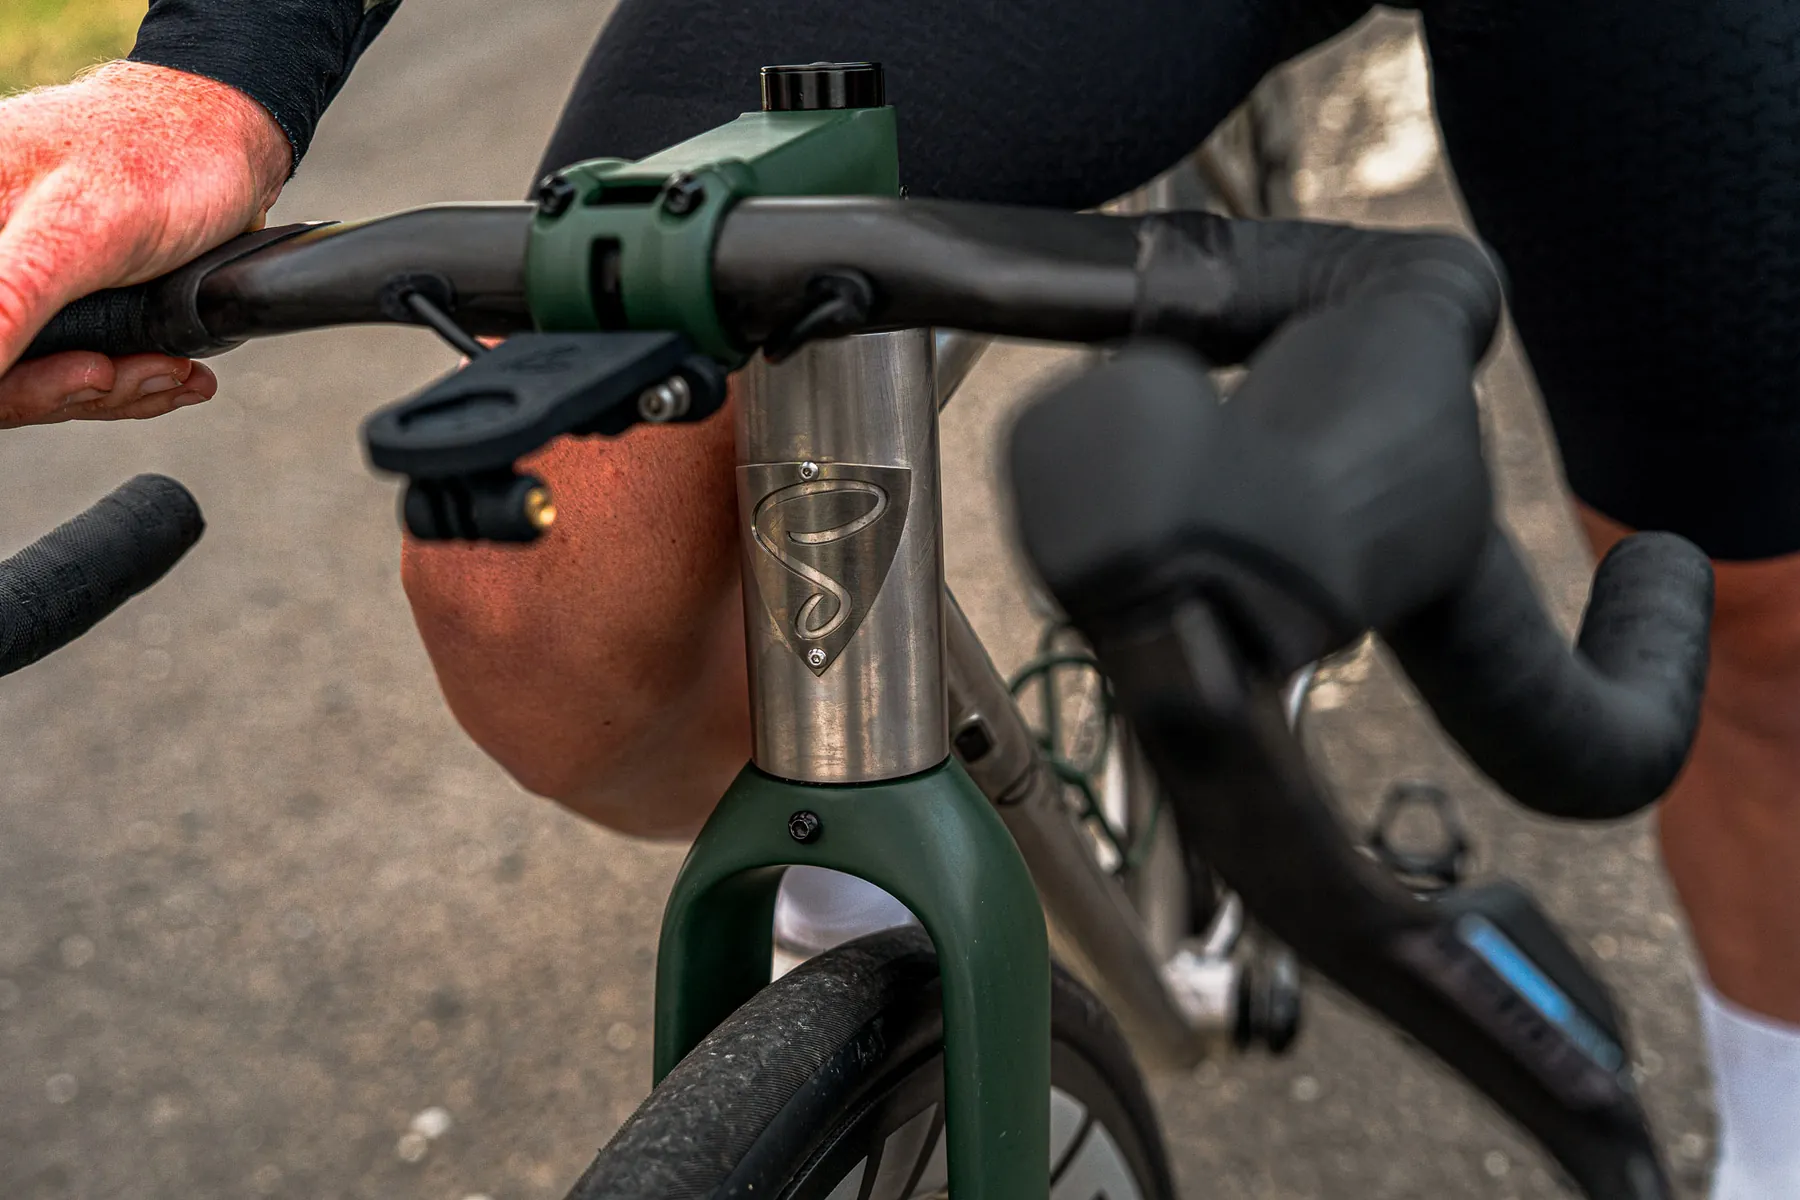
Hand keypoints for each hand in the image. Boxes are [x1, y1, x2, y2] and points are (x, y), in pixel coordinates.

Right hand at [0, 61, 290, 427]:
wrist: (223, 137)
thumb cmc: (155, 158)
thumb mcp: (78, 230)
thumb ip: (9, 296)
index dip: (17, 381)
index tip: (93, 372)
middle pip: (2, 366)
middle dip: (79, 386)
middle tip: (155, 370)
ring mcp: (20, 276)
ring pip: (41, 370)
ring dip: (117, 386)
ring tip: (174, 371)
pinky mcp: (64, 295)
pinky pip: (79, 357)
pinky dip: (131, 376)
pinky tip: (173, 375)